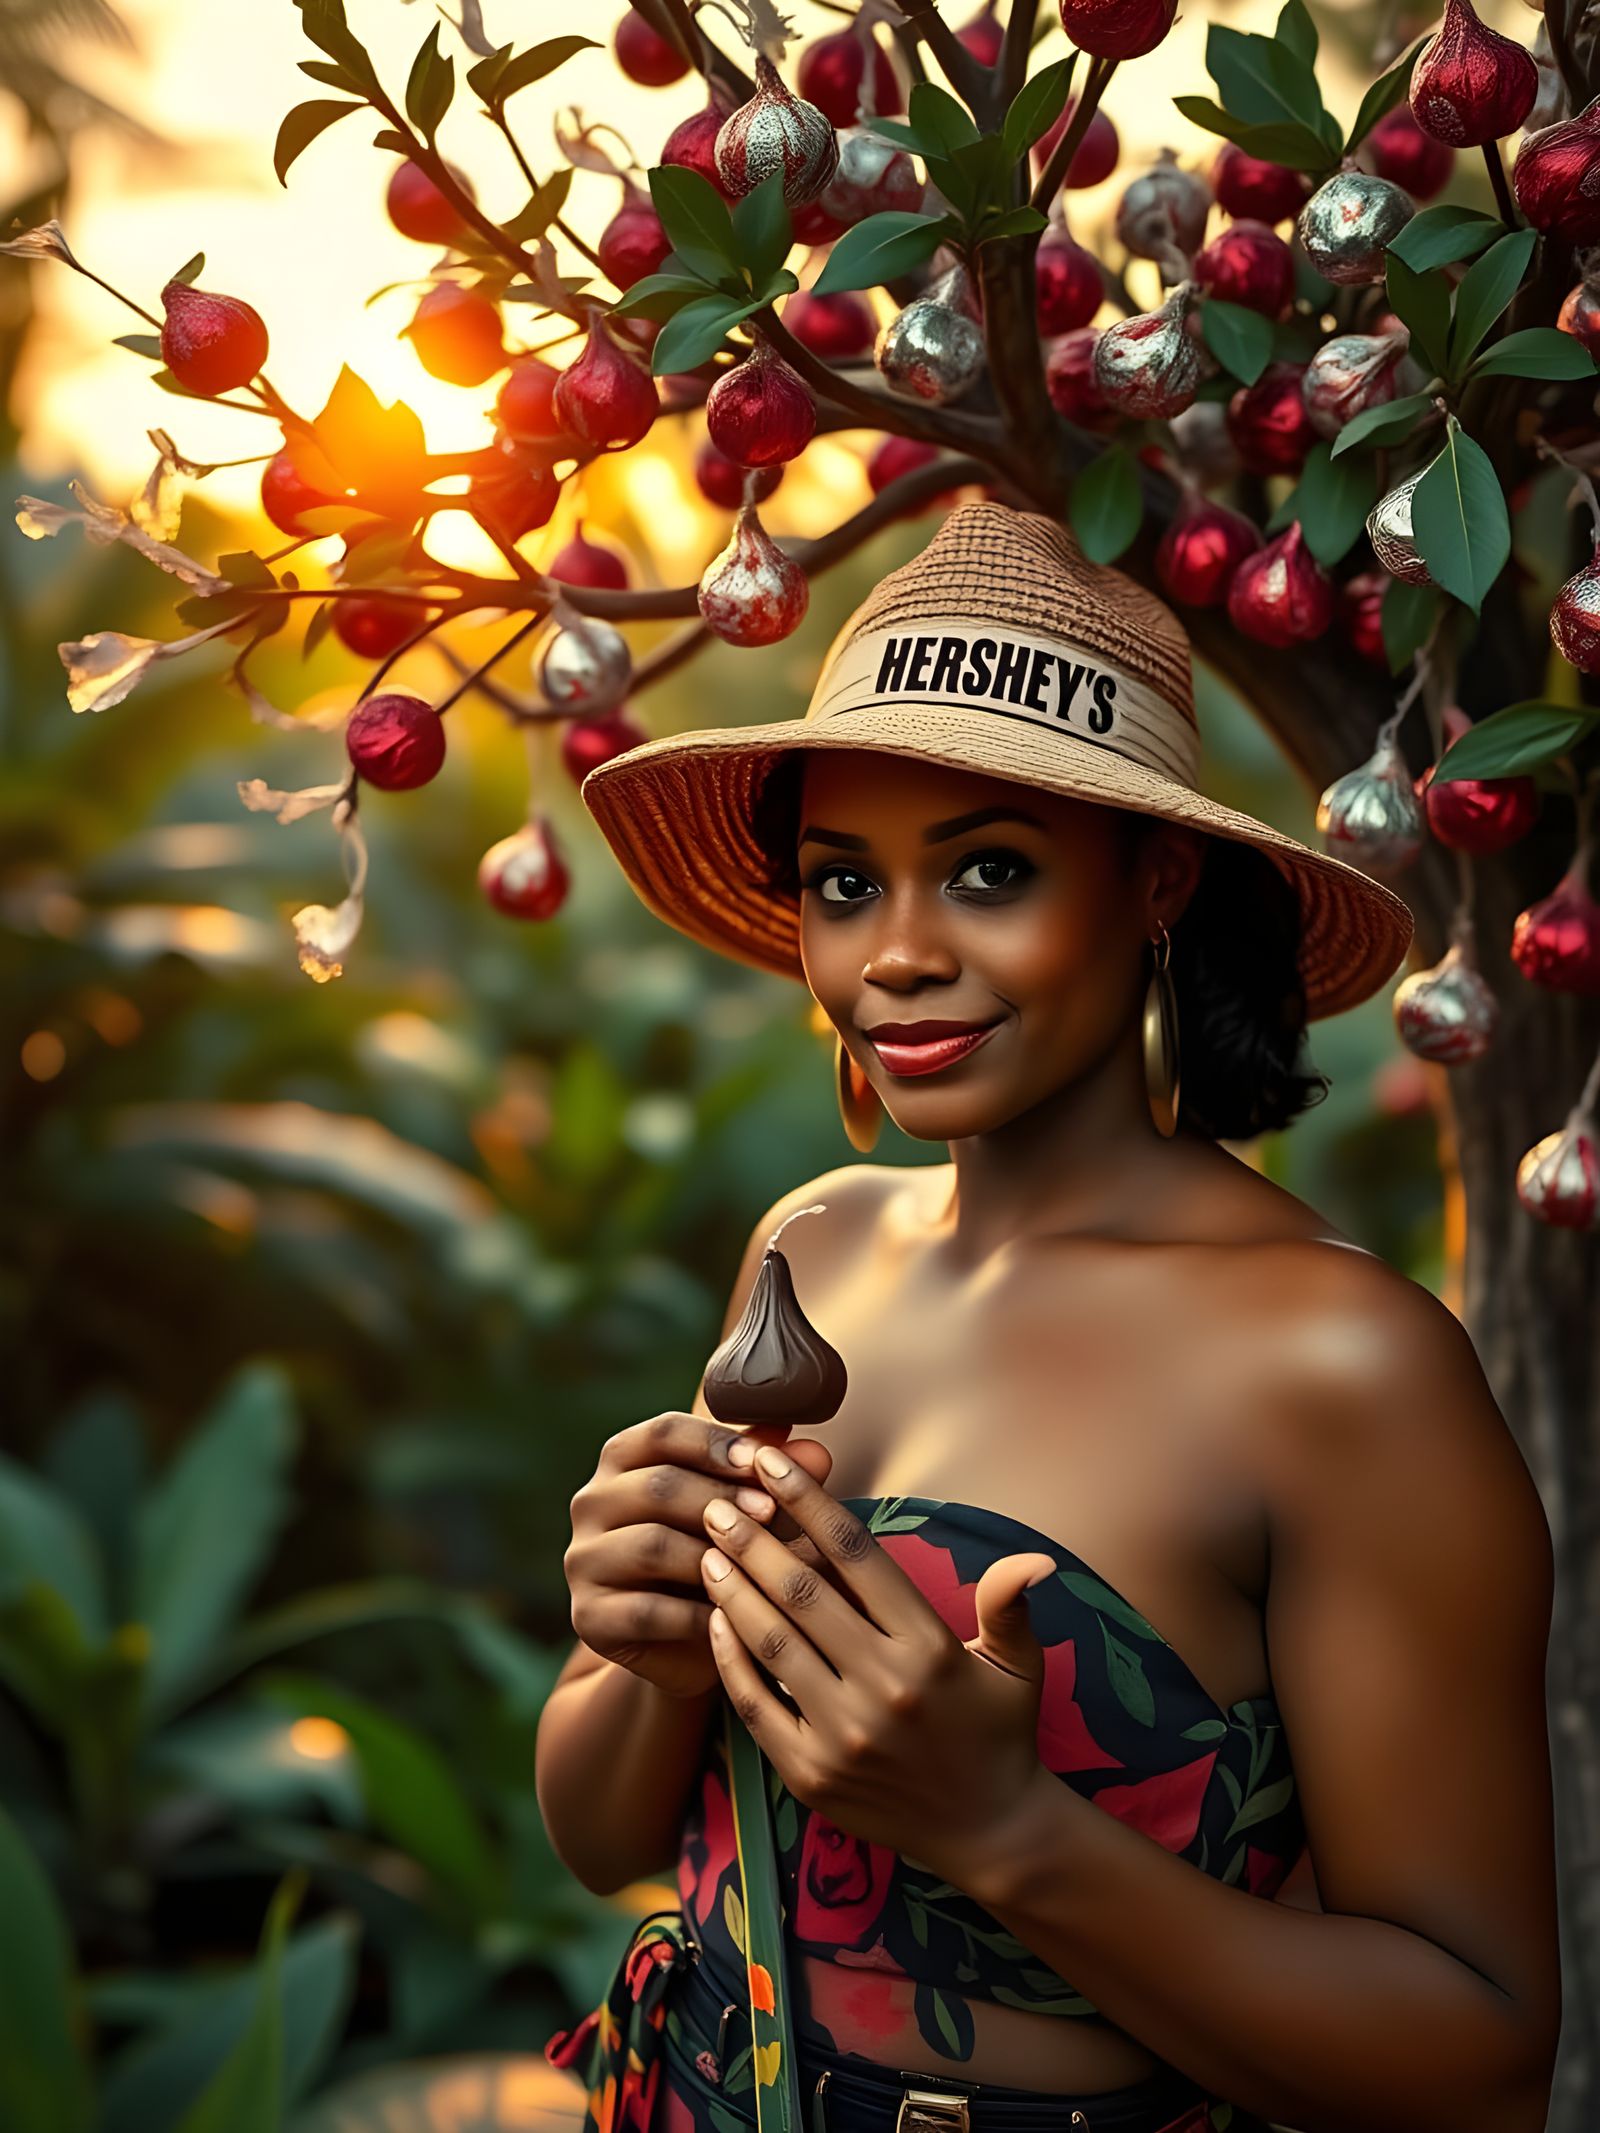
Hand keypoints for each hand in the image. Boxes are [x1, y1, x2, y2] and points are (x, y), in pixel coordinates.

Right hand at [565, 1413, 834, 1699]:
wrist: (692, 1642)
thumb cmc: (725, 1554)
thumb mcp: (748, 1509)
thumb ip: (773, 1476)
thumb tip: (817, 1454)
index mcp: (624, 1458)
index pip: (664, 1432)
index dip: (715, 1443)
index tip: (762, 1461)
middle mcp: (591, 1502)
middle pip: (657, 1486)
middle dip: (720, 1498)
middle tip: (769, 1512)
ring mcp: (583, 1561)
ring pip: (650, 1546)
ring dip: (712, 1555)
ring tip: (758, 1566)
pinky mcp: (588, 1617)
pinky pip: (647, 1610)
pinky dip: (696, 1611)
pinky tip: (735, 1614)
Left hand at [699, 1441, 1055, 1874]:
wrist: (990, 1834)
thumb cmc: (1000, 1733)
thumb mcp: (1018, 1665)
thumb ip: (1010, 1604)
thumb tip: (1035, 1559)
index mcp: (928, 1647)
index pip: (858, 1555)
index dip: (810, 1500)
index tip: (772, 1460)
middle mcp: (884, 1687)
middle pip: (802, 1592)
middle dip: (753, 1539)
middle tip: (718, 1502)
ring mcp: (843, 1735)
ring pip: (771, 1643)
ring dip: (733, 1590)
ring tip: (707, 1550)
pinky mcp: (811, 1775)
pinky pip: (756, 1705)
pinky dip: (731, 1658)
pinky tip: (715, 1620)